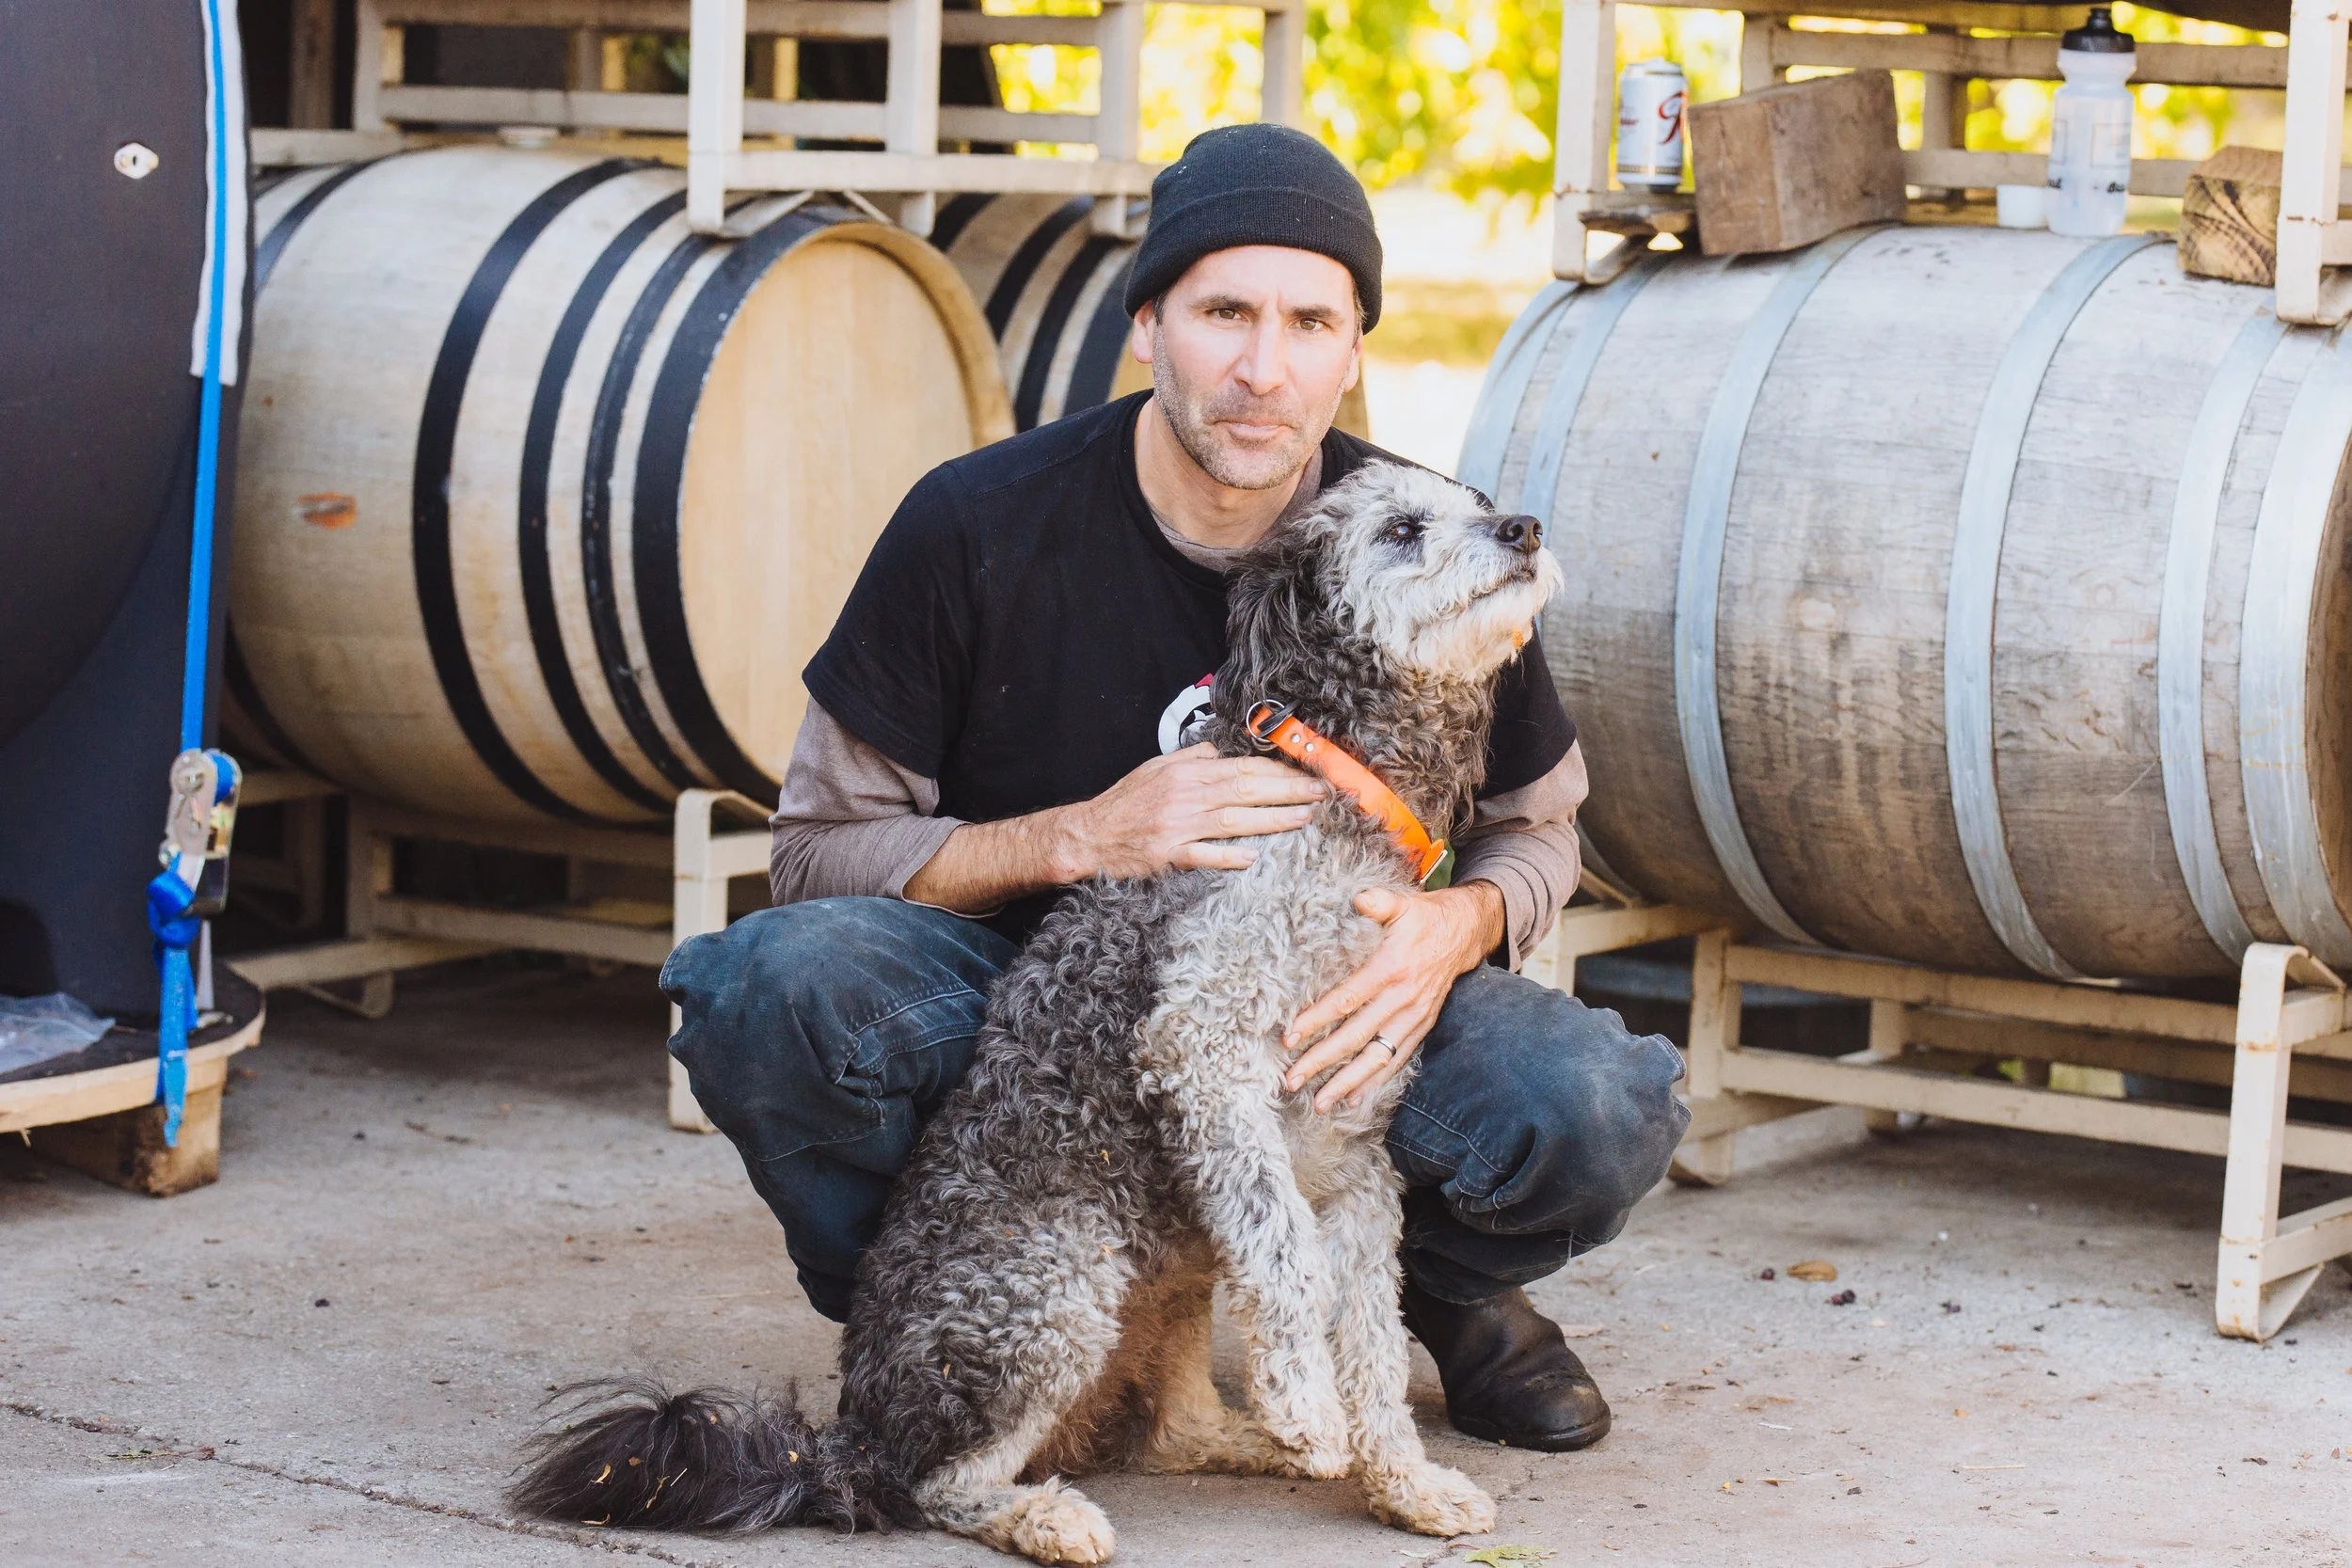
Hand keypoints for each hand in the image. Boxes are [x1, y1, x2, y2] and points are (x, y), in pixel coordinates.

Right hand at [1048, 742, 1326, 881]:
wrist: (1090, 833)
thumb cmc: (1126, 802)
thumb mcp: (1157, 767)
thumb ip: (1193, 757)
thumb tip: (1223, 750)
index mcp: (1186, 771)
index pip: (1241, 767)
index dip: (1277, 769)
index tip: (1304, 771)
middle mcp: (1186, 795)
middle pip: (1246, 789)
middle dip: (1287, 790)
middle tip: (1319, 793)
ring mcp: (1178, 825)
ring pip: (1234, 820)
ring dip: (1272, 819)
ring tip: (1303, 818)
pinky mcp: (1168, 853)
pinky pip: (1204, 854)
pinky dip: (1228, 856)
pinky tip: (1252, 857)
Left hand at [1282, 882, 1503, 1112]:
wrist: (1465, 932)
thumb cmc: (1425, 917)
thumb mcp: (1402, 903)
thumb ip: (1378, 902)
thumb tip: (1359, 898)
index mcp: (1392, 968)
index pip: (1347, 999)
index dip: (1317, 1019)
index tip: (1288, 1037)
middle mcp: (1403, 998)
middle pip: (1355, 1036)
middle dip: (1321, 1061)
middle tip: (1290, 1080)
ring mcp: (1414, 1017)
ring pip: (1376, 1057)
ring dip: (1345, 1082)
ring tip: (1318, 1103)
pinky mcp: (1421, 1027)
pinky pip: (1396, 1060)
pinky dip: (1375, 1082)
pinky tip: (1353, 1100)